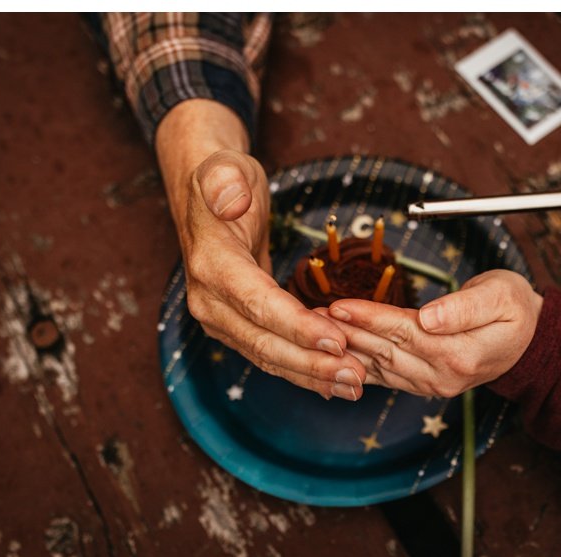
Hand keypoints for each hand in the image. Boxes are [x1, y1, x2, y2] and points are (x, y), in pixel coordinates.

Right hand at [155, 100, 364, 400]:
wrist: (203, 197)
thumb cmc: (221, 180)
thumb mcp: (223, 167)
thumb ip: (224, 180)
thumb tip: (231, 198)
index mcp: (210, 267)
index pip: (259, 304)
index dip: (299, 326)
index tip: (338, 340)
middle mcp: (209, 303)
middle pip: (265, 343)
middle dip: (312, 363)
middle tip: (356, 375)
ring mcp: (219, 320)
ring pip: (268, 357)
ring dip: (312, 375)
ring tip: (354, 385)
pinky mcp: (234, 328)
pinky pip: (269, 354)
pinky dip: (301, 370)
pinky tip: (331, 382)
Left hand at [326, 271, 542, 397]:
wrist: (527, 342)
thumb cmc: (516, 310)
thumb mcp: (501, 297)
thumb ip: (465, 307)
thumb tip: (429, 317)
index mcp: (459, 356)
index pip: (405, 333)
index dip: (370, 318)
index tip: (338, 304)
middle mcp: (441, 378)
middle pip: (385, 352)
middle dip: (347, 333)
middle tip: (311, 318)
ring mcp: (430, 386)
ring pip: (380, 366)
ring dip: (347, 350)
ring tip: (316, 332)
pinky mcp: (421, 385)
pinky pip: (384, 377)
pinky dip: (357, 367)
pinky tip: (332, 358)